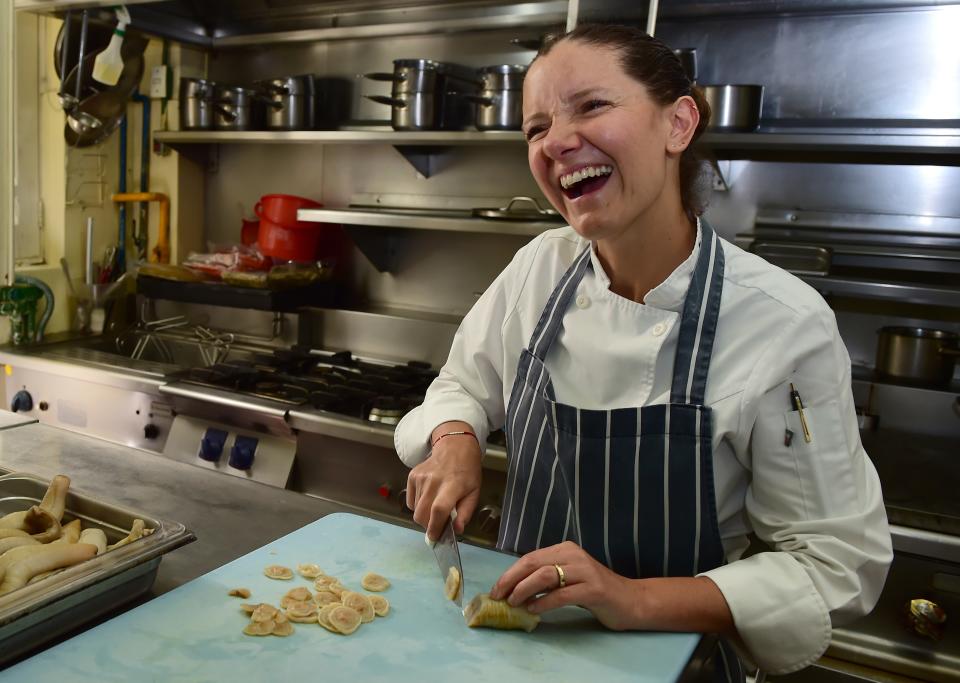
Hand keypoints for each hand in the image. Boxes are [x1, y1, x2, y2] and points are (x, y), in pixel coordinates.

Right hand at [406, 422, 481, 541]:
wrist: (454, 447)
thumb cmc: (467, 472)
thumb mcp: (474, 492)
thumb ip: (465, 513)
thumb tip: (457, 530)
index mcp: (452, 485)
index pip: (439, 509)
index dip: (435, 527)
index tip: (434, 538)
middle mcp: (433, 481)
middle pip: (422, 513)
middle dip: (428, 525)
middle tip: (438, 523)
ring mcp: (420, 477)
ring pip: (415, 509)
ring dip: (424, 514)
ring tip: (436, 505)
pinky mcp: (412, 476)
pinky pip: (410, 501)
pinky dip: (418, 505)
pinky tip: (429, 496)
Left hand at [489, 541, 637, 630]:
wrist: (631, 601)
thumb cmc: (596, 591)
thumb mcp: (569, 578)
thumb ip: (547, 578)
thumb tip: (515, 589)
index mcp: (566, 549)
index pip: (530, 558)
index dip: (510, 573)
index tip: (496, 589)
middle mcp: (574, 555)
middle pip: (534, 563)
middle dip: (511, 580)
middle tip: (498, 596)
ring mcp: (585, 571)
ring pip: (545, 576)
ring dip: (524, 590)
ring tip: (513, 603)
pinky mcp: (594, 589)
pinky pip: (562, 594)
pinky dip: (544, 602)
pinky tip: (534, 610)